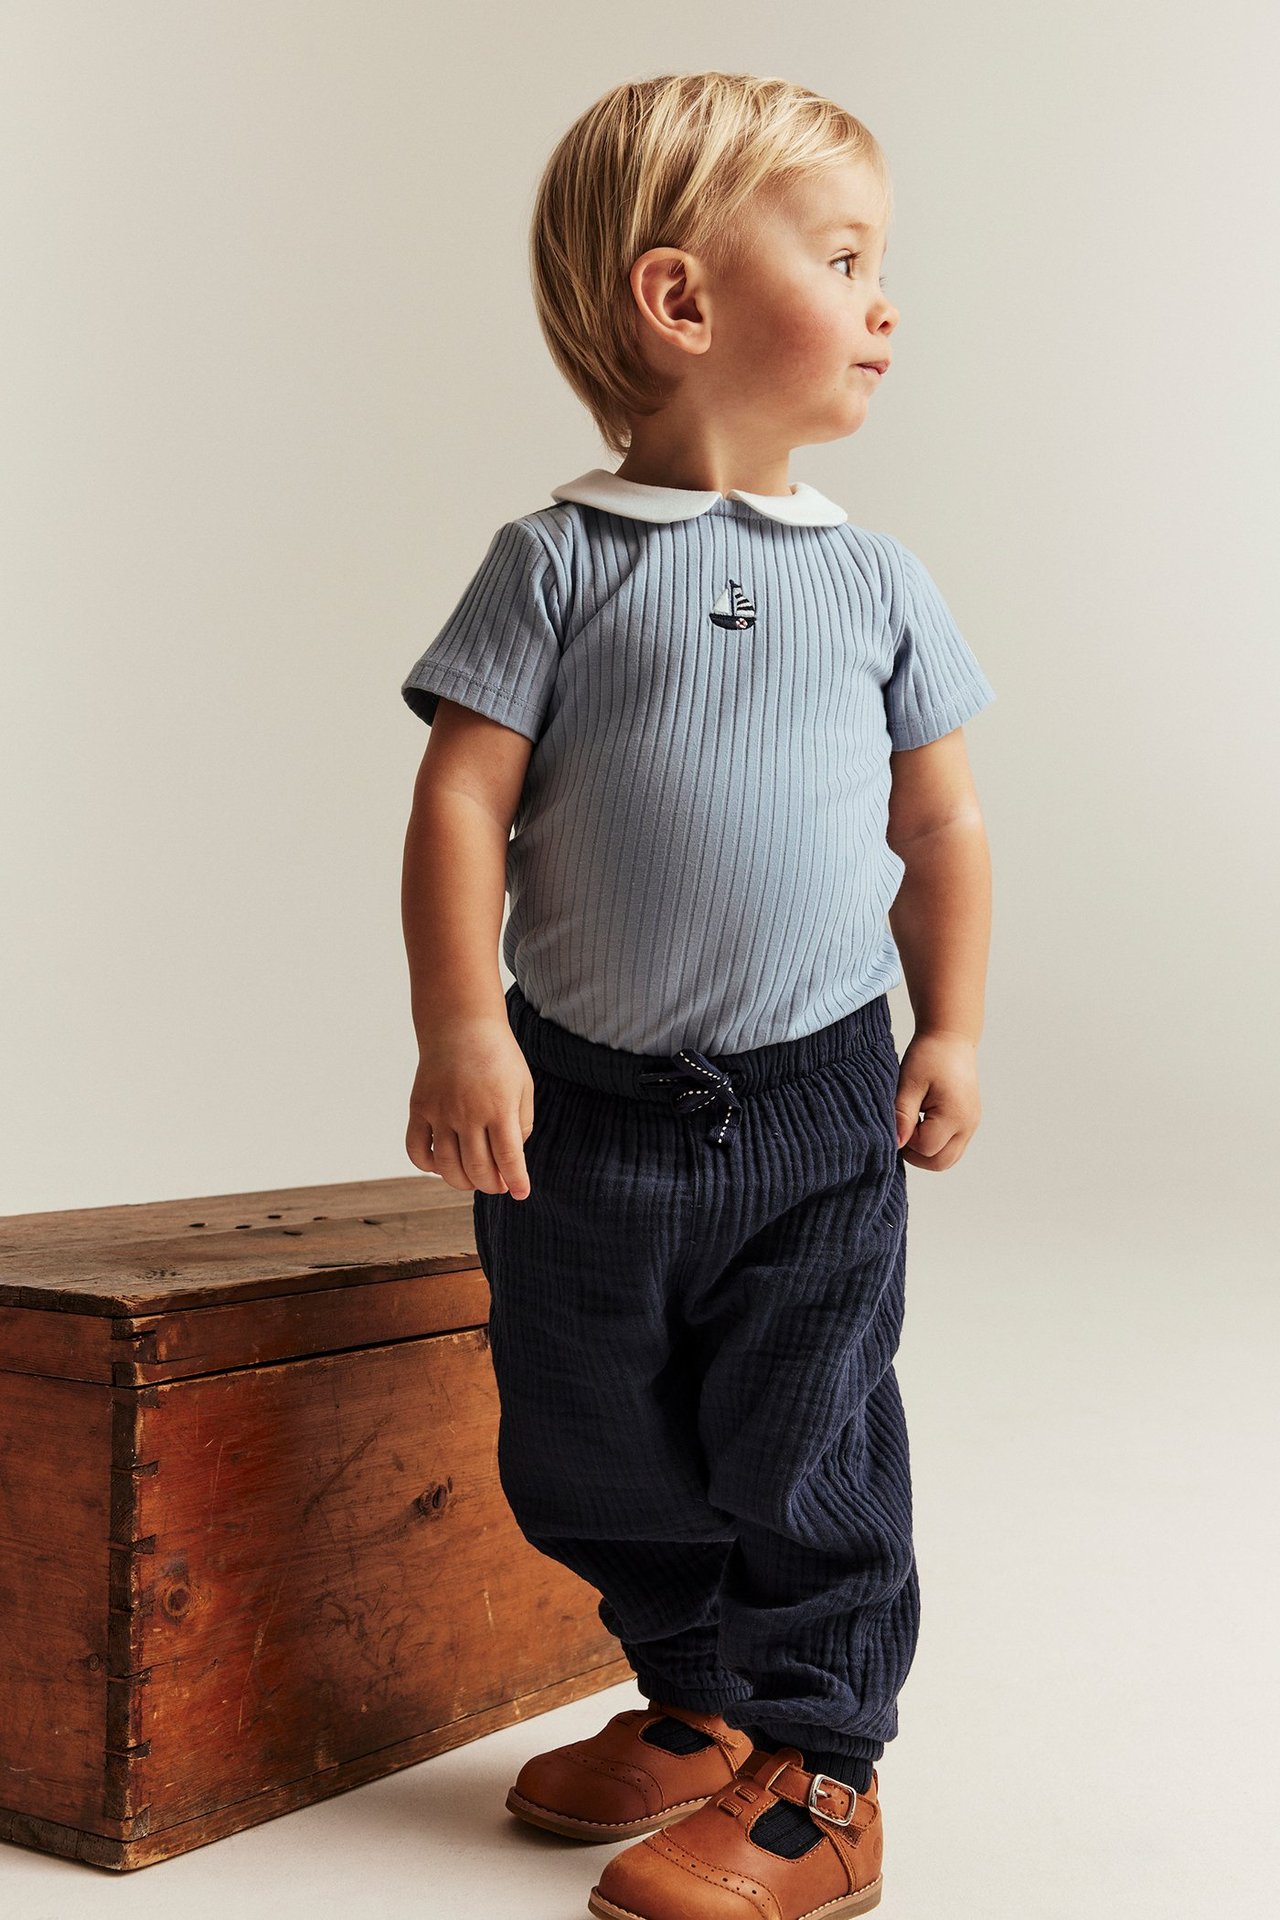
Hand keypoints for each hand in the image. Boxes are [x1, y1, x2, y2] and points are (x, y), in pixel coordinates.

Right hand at [406, 1015, 534, 1198]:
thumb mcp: (523, 1086)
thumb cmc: (498, 1056)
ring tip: (474, 1179)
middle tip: (498, 1185)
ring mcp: (440, 1112)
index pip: (509, 1159)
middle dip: (492, 1185)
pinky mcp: (419, 1108)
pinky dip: (428, 1167)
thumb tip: (509, 1160)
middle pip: (478, 1170)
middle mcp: (468, 1113)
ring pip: (447, 1168)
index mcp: (499, 1107)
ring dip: (463, 1182)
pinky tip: (443, 1164)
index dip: (516, 1182)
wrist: (461, 1024)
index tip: (521, 1193)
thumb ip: (521, 1124)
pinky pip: (416, 1151)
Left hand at [893, 1028, 982, 1170]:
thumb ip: (902, 1115)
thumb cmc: (929, 1055)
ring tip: (911, 1126)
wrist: (950, 1037)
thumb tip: (896, 1143)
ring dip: (926, 1151)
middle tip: (901, 1130)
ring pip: (947, 1159)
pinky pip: (952, 1146)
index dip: (905, 1139)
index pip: (925, 1148)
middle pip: (940, 1163)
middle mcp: (968, 1125)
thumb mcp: (909, 1083)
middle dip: (916, 1155)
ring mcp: (971, 1125)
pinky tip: (921, 1123)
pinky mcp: (969, 1122)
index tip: (896, 1118)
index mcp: (955, 1115)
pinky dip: (935, 1143)